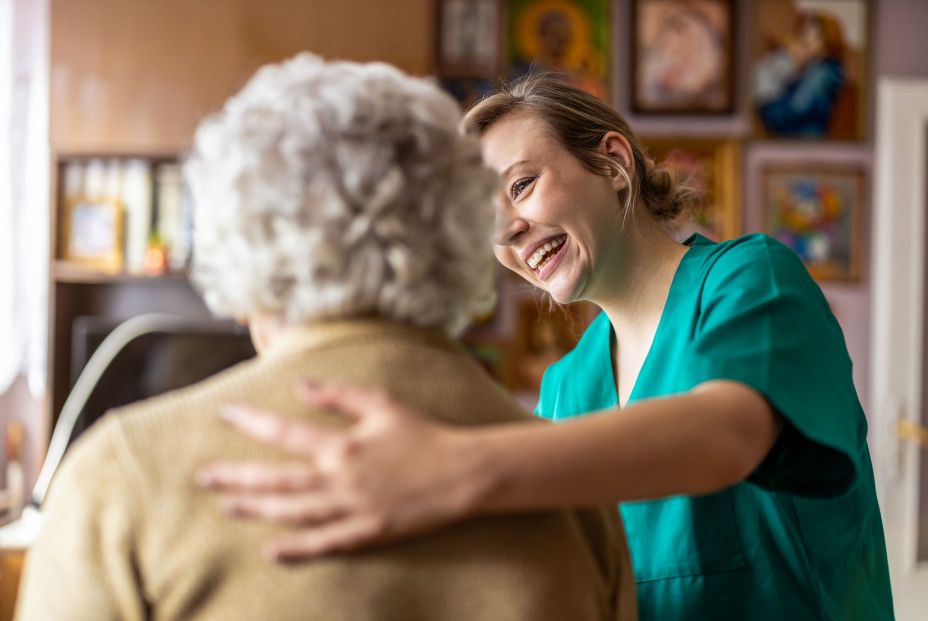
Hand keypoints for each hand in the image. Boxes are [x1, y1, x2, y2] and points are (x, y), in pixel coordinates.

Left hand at [197, 383, 484, 560]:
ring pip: (292, 512)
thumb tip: (300, 385)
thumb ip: (338, 395)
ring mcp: (351, 509)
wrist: (461, 472)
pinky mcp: (366, 533)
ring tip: (226, 505)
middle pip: (277, 479)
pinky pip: (324, 543)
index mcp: (343, 444)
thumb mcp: (382, 403)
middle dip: (237, 476)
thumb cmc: (423, 434)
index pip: (285, 432)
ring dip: (256, 509)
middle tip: (204, 476)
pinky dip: (295, 549)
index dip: (251, 422)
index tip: (226, 413)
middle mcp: (340, 479)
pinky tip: (270, 549)